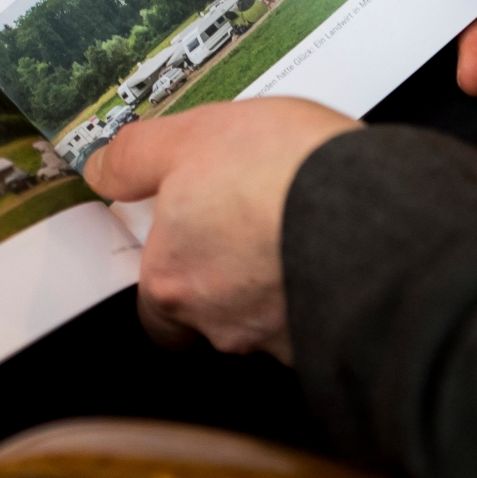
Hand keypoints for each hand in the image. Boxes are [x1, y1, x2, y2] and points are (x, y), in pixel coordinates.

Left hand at [83, 97, 359, 360]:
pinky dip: (322, 290)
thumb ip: (138, 156)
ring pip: (265, 317)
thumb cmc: (282, 176)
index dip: (174, 257)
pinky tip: (339, 248)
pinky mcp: (330, 341)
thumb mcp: (195, 135)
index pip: (154, 293)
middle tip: (254, 222)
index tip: (196, 227)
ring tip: (303, 224)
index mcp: (171, 279)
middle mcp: (217, 323)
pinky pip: (317, 319)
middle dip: (228, 274)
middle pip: (209, 310)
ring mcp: (276, 341)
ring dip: (277, 281)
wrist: (375, 219)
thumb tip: (101, 168)